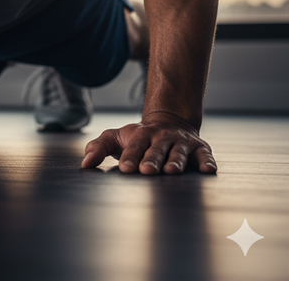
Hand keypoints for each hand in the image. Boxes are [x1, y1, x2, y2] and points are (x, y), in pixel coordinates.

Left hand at [81, 112, 216, 174]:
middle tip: (147, 171)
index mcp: (141, 135)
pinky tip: (207, 169)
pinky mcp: (200, 148)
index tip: (126, 168)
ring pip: (179, 152)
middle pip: (156, 149)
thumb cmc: (138, 137)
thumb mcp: (116, 138)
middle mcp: (162, 137)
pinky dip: (207, 161)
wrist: (169, 122)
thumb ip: (99, 148)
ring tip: (172, 171)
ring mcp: (181, 142)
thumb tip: (84, 163)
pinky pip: (204, 155)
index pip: (134, 146)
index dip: (130, 156)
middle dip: (152, 159)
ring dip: (176, 161)